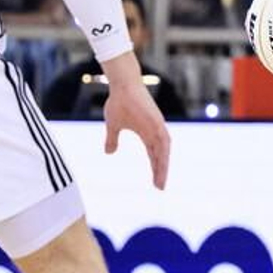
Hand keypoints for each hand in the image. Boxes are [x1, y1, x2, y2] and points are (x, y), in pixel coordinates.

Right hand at [103, 72, 170, 189]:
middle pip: (161, 156)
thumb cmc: (119, 102)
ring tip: (160, 180)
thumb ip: (112, 139)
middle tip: (159, 188)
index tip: (155, 184)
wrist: (123, 85)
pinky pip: (163, 139)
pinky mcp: (157, 120)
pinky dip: (163, 151)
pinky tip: (162, 162)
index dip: (155, 169)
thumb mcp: (113, 125)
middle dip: (161, 171)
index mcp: (147, 134)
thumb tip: (109, 153)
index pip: (154, 155)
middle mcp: (155, 131)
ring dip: (163, 165)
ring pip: (164, 150)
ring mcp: (157, 126)